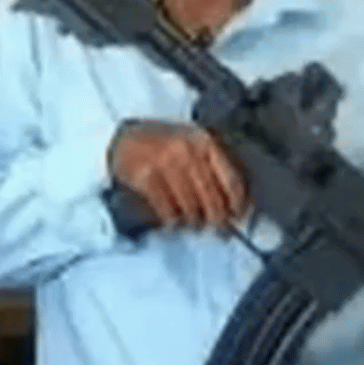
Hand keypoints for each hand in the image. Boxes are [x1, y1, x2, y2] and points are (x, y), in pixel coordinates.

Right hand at [109, 120, 247, 228]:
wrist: (125, 137)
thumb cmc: (165, 144)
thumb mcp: (195, 145)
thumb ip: (215, 167)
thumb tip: (235, 203)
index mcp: (205, 142)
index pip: (230, 179)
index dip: (237, 202)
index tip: (238, 215)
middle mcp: (188, 151)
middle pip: (212, 197)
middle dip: (216, 217)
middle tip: (218, 227)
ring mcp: (166, 163)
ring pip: (191, 207)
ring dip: (194, 220)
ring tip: (195, 223)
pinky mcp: (146, 177)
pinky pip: (168, 210)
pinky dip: (173, 219)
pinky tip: (173, 220)